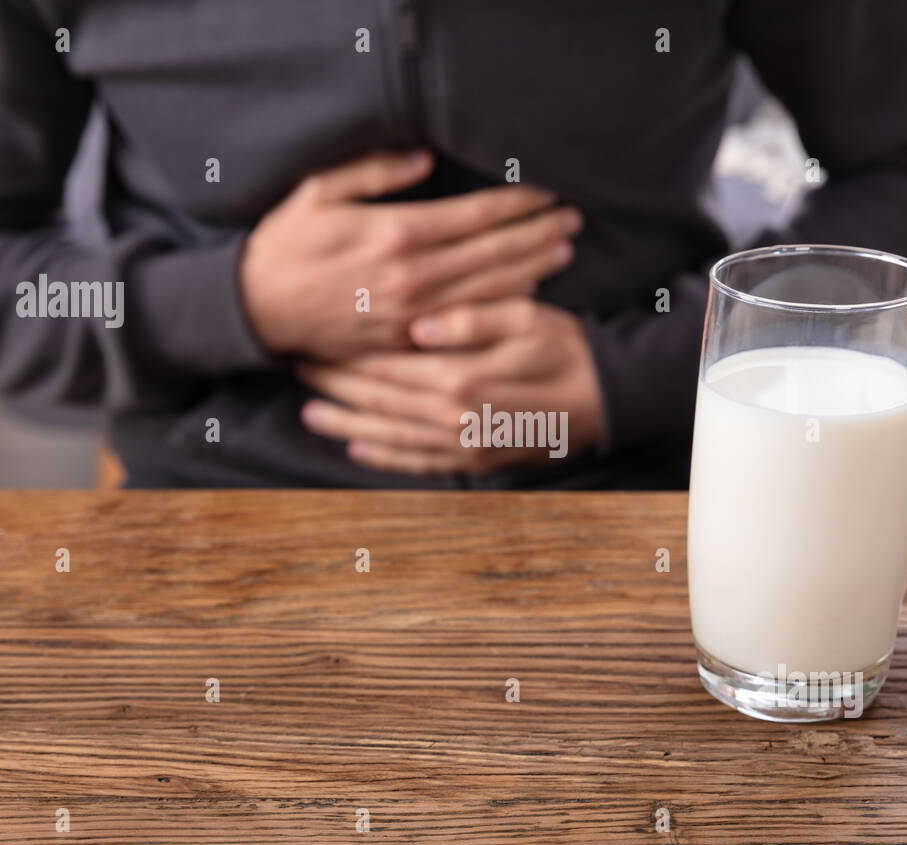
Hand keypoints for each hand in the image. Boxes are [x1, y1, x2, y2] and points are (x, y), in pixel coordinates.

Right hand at [239, 150, 581, 360]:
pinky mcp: (406, 344)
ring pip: (489, 292)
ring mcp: (413, 316)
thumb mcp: (318, 192)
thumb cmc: (285, 245)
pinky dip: (500, 310)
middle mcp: (413, 277)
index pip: (478, 215)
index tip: (549, 192)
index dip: (520, 203)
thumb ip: (373, 172)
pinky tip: (526, 297)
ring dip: (532, 270)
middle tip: (573, 221)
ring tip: (563, 253)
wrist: (255, 309)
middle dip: (539, 234)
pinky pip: (466, 327)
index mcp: (397, 234)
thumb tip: (425, 159)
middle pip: (496, 254)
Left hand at [297, 298, 604, 475]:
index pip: (386, 365)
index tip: (313, 337)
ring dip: (347, 423)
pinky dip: (384, 457)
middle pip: (379, 400)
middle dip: (335, 384)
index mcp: (461, 378)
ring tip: (308, 412)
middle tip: (297, 367)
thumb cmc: (568, 348)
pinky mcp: (474, 464)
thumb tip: (421, 325)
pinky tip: (356, 447)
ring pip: (389, 436)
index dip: (346, 352)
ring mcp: (462, 447)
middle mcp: (454, 419)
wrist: (609, 399)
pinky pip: (418, 464)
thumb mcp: (528, 318)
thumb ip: (473, 320)